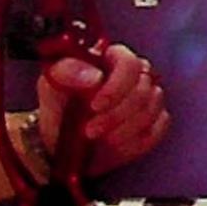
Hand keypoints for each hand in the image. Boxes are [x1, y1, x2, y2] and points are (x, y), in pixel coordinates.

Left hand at [37, 43, 169, 174]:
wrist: (59, 146)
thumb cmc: (56, 112)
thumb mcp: (50, 88)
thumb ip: (66, 73)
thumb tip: (93, 76)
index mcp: (108, 59)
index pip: (128, 62)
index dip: (116, 86)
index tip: (95, 106)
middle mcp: (133, 75)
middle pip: (143, 89)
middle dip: (115, 115)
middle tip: (90, 131)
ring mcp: (146, 99)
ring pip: (150, 111)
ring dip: (122, 131)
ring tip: (97, 140)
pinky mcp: (154, 123)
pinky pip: (156, 131)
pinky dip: (135, 142)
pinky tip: (113, 146)